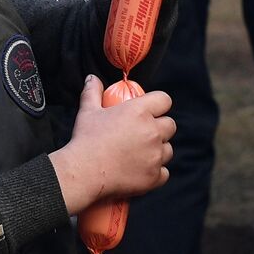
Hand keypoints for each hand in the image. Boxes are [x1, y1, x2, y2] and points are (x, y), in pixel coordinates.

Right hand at [49, 75, 175, 214]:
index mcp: (139, 111)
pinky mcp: (154, 176)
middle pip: (170, 125)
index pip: (165, 100)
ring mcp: (155, 155)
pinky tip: (140, 170)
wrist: (83, 172)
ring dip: (158, 150)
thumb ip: (93, 92)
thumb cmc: (86, 139)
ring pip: (168, 149)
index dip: (158, 104)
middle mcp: (152, 131)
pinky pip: (164, 172)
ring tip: (139, 154)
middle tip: (142, 134)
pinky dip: (155, 172)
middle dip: (160, 128)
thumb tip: (92, 77)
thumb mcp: (88, 111)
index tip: (149, 111)